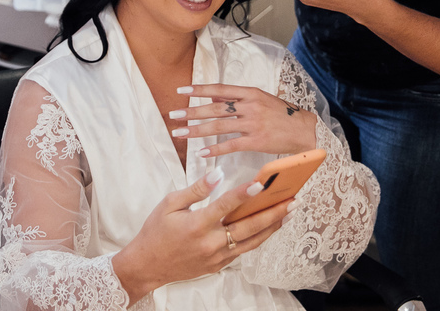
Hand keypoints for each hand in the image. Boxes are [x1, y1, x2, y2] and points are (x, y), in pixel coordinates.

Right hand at [112, 168, 291, 303]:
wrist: (147, 265)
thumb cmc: (156, 230)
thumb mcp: (170, 204)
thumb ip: (196, 189)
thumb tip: (217, 173)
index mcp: (196, 225)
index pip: (226, 205)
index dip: (245, 193)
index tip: (262, 182)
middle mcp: (210, 243)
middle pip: (248, 227)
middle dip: (272, 212)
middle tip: (292, 200)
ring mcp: (216, 257)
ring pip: (251, 242)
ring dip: (271, 227)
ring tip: (288, 213)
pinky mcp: (218, 265)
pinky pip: (243, 250)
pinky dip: (257, 238)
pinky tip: (268, 227)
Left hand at [172, 83, 316, 157]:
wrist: (305, 130)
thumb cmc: (281, 115)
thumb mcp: (261, 99)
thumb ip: (239, 99)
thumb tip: (214, 98)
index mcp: (250, 93)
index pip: (219, 90)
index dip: (199, 90)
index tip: (181, 90)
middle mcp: (250, 106)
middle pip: (215, 109)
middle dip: (192, 112)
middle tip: (173, 115)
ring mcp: (253, 124)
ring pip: (219, 127)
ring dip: (197, 130)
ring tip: (180, 133)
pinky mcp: (257, 141)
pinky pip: (231, 145)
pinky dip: (215, 149)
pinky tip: (201, 152)